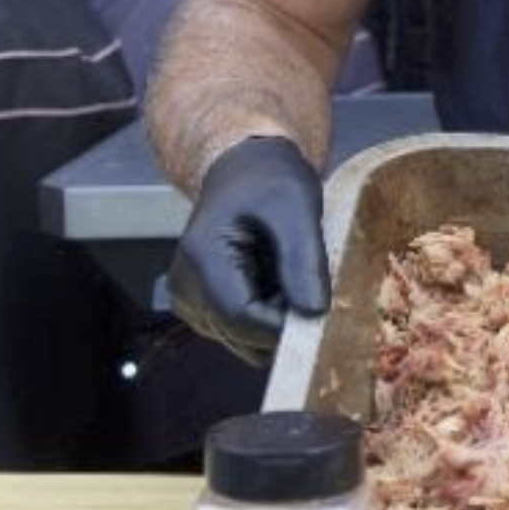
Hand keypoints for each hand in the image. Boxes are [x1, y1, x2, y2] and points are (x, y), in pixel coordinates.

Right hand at [165, 135, 329, 365]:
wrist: (245, 170)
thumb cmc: (269, 180)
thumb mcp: (297, 207)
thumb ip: (303, 259)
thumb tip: (313, 312)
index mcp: (202, 258)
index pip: (240, 317)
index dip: (284, 325)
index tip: (322, 314)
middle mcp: (185, 288)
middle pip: (241, 334)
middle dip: (283, 322)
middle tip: (311, 285)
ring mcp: (191, 301)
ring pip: (244, 339)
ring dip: (277, 319)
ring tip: (292, 277)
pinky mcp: (204, 308)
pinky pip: (243, 331)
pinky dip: (269, 316)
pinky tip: (280, 284)